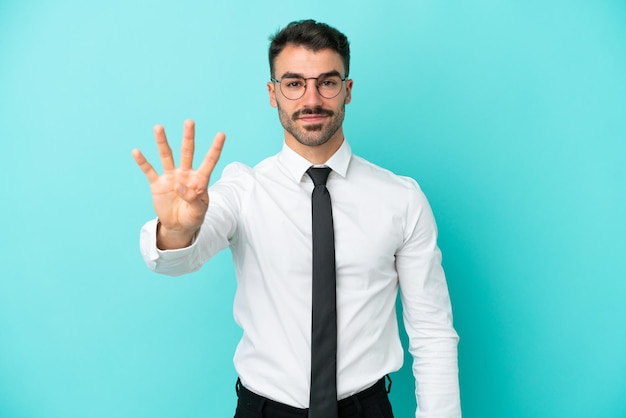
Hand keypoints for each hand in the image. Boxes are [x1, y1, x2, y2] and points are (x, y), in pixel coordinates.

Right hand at [132, 119, 225, 248]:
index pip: (209, 161)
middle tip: (189, 122)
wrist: (179, 226)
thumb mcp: (198, 211)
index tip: (222, 134)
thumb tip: (179, 186)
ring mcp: (171, 177)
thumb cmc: (193, 216)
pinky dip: (143, 162)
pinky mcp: (158, 184)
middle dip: (188, 137)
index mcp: (200, 180)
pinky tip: (136, 151)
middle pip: (187, 152)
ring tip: (159, 127)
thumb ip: (192, 199)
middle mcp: (185, 174)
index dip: (215, 149)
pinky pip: (149, 171)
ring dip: (162, 142)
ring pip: (167, 156)